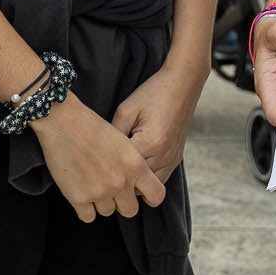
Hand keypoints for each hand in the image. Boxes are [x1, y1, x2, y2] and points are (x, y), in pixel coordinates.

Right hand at [30, 94, 165, 221]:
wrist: (61, 121)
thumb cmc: (91, 126)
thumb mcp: (122, 141)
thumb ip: (133, 164)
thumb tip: (134, 183)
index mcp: (135, 165)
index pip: (157, 195)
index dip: (149, 196)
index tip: (138, 192)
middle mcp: (121, 182)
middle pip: (130, 210)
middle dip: (121, 202)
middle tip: (110, 188)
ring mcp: (100, 192)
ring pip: (107, 212)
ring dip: (100, 202)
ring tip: (91, 183)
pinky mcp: (79, 198)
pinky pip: (88, 216)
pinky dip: (84, 208)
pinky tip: (80, 192)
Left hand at [111, 66, 205, 181]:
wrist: (181, 85)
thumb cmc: (152, 94)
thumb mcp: (126, 110)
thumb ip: (113, 134)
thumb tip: (102, 156)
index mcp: (150, 143)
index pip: (123, 170)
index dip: (107, 170)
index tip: (94, 166)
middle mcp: (163, 156)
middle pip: (135, 185)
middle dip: (119, 181)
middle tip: (103, 173)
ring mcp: (172, 160)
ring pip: (148, 189)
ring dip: (134, 184)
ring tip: (119, 172)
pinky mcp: (176, 160)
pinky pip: (160, 181)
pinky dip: (146, 180)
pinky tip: (135, 169)